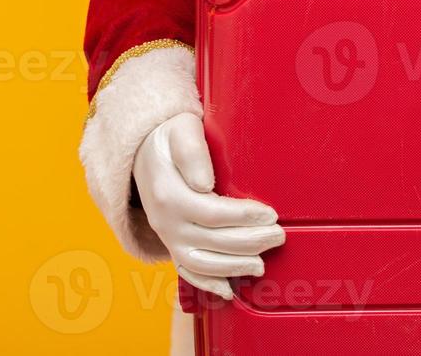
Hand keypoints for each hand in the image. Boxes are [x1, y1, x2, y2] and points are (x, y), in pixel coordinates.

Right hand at [132, 113, 284, 299]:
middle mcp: (166, 221)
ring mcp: (167, 236)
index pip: (213, 213)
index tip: (271, 215)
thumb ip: (192, 152)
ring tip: (261, 264)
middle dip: (250, 242)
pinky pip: (187, 271)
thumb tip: (204, 183)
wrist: (141, 150)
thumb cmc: (169, 136)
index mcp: (169, 194)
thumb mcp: (180, 129)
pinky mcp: (172, 244)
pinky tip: (229, 290)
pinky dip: (207, 284)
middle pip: (213, 241)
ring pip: (202, 263)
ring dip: (234, 267)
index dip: (244, 218)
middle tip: (279, 236)